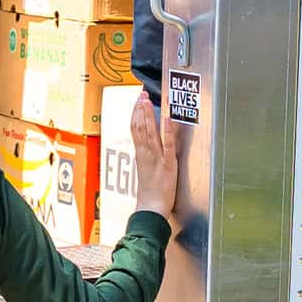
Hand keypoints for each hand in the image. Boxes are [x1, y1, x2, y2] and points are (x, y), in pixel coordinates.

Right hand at [127, 95, 177, 220]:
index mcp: (140, 154)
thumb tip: (145, 145)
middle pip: (139, 127)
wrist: (151, 207)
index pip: (134, 129)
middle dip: (140, 109)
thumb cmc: (150, 192)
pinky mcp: (167, 163)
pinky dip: (166, 130)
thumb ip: (145, 156)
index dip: (135, 113)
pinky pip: (166, 144)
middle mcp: (145, 153)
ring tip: (147, 100)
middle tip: (140, 94)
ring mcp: (155, 157)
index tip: (136, 100)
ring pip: (149, 132)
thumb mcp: (144, 169)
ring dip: (148, 115)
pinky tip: (166, 118)